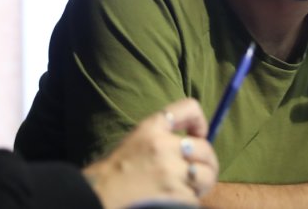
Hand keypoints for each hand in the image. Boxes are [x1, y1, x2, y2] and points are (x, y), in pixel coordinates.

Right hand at [83, 98, 218, 208]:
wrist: (100, 195)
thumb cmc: (117, 170)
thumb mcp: (137, 139)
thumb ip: (164, 136)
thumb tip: (197, 141)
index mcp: (153, 127)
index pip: (189, 107)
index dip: (200, 121)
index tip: (199, 134)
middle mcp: (164, 145)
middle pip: (206, 149)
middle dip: (207, 163)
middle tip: (198, 173)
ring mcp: (171, 171)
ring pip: (206, 175)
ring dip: (202, 184)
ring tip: (189, 189)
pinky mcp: (176, 195)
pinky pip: (195, 197)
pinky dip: (190, 200)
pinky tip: (176, 200)